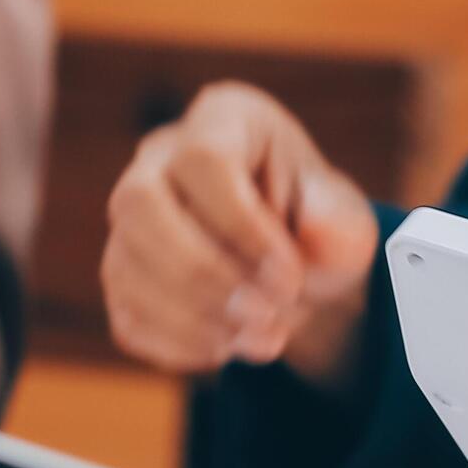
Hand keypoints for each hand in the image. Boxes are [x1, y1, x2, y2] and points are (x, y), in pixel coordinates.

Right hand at [102, 82, 383, 382]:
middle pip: (138, 204)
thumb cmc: (318, 227)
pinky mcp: (123, 277)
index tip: (290, 276)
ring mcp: (131, 221)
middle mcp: (159, 161)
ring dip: (194, 318)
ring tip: (262, 338)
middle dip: (202, 272)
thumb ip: (337, 225)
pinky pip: (127, 316)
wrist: (298, 267)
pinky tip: (228, 347)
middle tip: (264, 314)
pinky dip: (178, 345)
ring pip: (124, 265)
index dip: (241, 225)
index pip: (203, 161)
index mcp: (222, 120)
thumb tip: (313, 233)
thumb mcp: (345, 220)